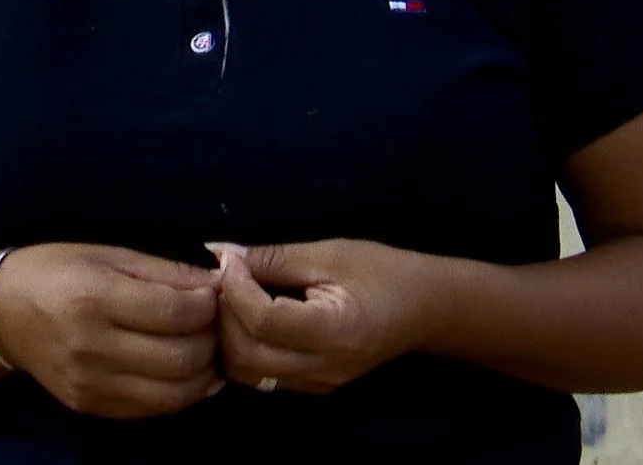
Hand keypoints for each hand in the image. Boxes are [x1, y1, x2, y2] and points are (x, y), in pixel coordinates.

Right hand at [0, 243, 223, 418]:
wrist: (1, 312)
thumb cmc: (56, 271)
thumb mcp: (107, 255)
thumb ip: (165, 271)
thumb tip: (218, 283)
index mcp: (95, 299)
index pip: (176, 312)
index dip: (208, 305)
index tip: (210, 294)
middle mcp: (91, 346)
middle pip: (181, 357)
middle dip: (211, 340)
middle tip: (211, 323)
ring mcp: (90, 383)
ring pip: (174, 393)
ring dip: (203, 373)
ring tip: (203, 349)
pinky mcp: (89, 405)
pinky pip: (152, 409)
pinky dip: (179, 393)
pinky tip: (183, 372)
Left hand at [209, 239, 437, 393]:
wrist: (423, 309)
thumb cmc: (381, 271)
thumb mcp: (327, 254)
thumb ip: (272, 258)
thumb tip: (219, 253)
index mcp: (334, 332)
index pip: (263, 322)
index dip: (235, 290)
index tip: (229, 262)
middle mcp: (324, 368)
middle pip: (246, 355)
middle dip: (224, 316)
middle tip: (224, 281)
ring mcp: (318, 384)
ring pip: (247, 373)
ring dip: (228, 337)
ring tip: (233, 300)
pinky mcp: (312, 387)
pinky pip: (261, 376)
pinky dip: (242, 350)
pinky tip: (247, 320)